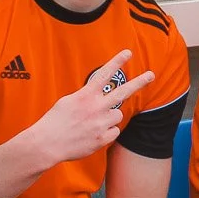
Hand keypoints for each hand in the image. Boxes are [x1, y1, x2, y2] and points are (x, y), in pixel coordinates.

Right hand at [29, 50, 155, 166]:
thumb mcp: (67, 102)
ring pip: (117, 114)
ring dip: (109, 117)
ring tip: (92, 123)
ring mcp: (100, 123)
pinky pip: (114, 131)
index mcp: (85, 96)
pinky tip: (93, 135)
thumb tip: (99, 96)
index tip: (128, 52)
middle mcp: (96, 107)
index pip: (104, 75)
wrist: (46, 145)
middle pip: (123, 92)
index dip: (117, 62)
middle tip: (151, 74)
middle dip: (139, 82)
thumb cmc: (54, 122)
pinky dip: (106, 132)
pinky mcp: (103, 138)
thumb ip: (86, 97)